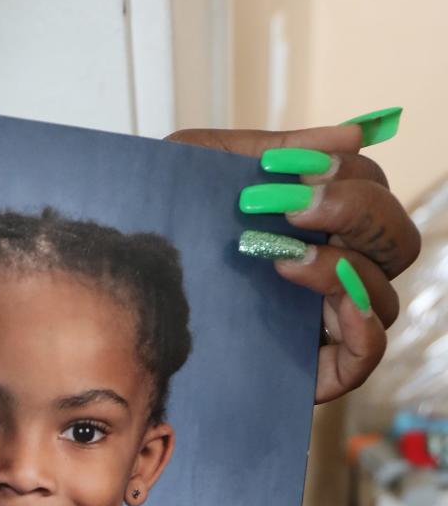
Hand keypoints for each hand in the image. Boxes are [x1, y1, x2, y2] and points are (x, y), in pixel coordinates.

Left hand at [167, 123, 420, 403]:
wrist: (112, 288)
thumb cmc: (160, 220)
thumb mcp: (206, 170)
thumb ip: (276, 152)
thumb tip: (356, 134)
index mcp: (315, 222)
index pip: (374, 193)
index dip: (352, 179)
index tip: (297, 178)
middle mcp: (331, 270)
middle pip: (393, 241)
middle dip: (359, 215)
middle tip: (296, 210)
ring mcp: (325, 322)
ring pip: (382, 293)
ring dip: (344, 267)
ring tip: (281, 259)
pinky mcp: (311, 370)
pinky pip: (367, 353)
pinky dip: (362, 325)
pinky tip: (327, 303)